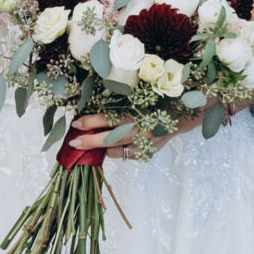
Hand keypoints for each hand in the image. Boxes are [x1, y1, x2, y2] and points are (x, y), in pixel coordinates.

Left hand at [64, 111, 183, 157]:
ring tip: (101, 139)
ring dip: (104, 147)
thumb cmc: (153, 103)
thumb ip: (118, 105)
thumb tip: (92, 113)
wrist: (179, 115)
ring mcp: (145, 144)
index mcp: (137, 112)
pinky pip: (124, 155)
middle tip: (74, 142)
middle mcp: (141, 130)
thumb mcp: (136, 98)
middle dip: (89, 142)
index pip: (109, 119)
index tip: (76, 123)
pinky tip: (121, 143)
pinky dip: (118, 150)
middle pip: (110, 139)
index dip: (90, 122)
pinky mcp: (147, 153)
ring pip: (116, 151)